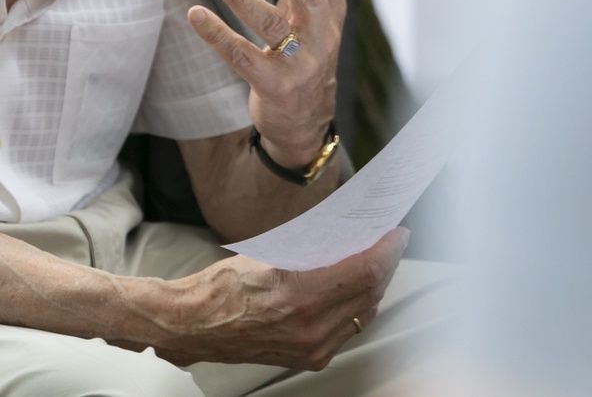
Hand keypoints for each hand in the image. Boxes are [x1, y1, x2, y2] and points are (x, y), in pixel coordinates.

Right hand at [169, 229, 407, 369]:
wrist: (195, 324)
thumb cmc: (222, 286)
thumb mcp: (268, 254)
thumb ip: (312, 249)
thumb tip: (346, 234)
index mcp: (300, 296)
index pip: (363, 272)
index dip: (386, 250)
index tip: (395, 233)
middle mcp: (312, 328)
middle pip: (369, 294)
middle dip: (385, 265)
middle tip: (390, 242)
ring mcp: (313, 348)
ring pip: (363, 314)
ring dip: (374, 286)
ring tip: (376, 262)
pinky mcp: (310, 358)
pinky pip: (348, 330)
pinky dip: (358, 307)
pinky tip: (355, 290)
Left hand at [186, 0, 346, 165]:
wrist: (305, 120)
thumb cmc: (304, 51)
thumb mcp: (311, 11)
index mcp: (330, 14)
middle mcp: (321, 37)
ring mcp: (299, 65)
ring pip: (271, 27)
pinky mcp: (274, 86)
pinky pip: (242, 57)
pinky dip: (217, 35)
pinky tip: (195, 14)